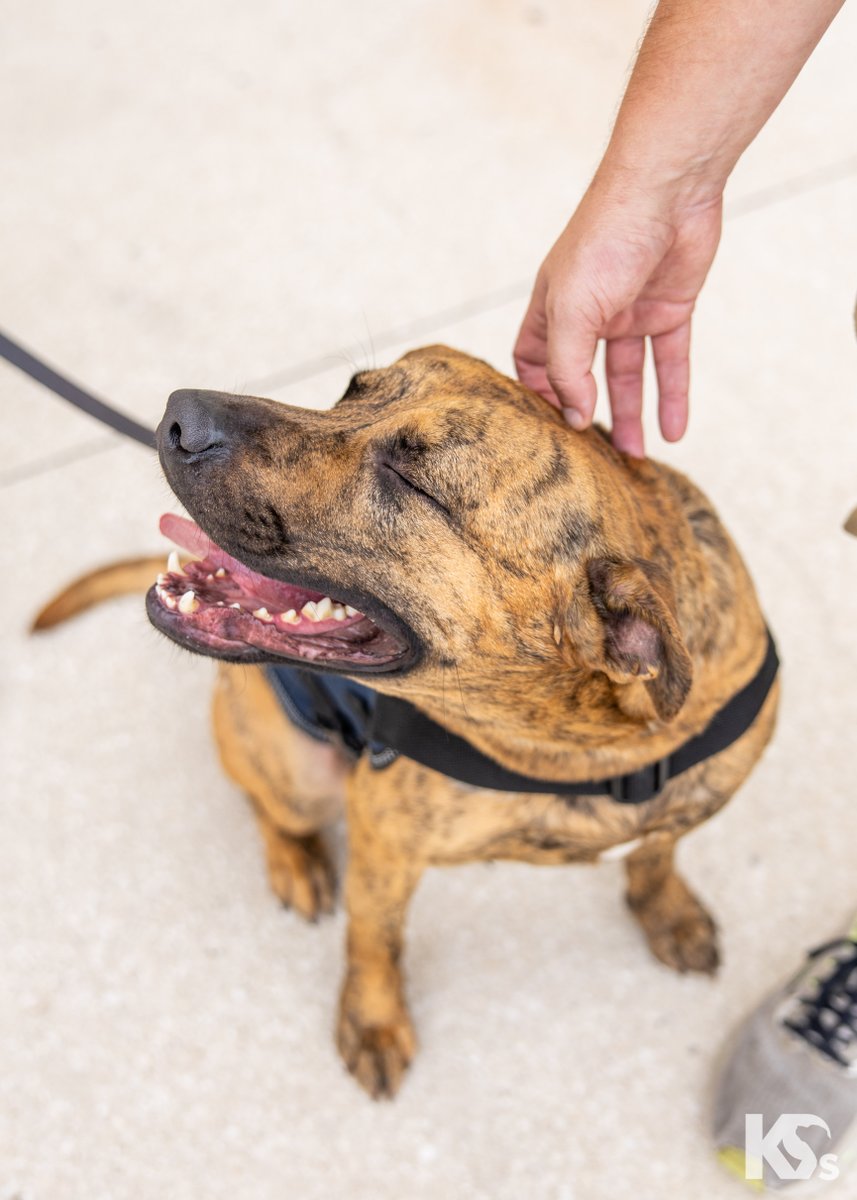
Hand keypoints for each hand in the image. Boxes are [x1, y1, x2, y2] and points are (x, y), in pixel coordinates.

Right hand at [514, 174, 722, 457]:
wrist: (669, 191)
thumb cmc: (606, 239)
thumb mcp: (573, 311)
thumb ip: (569, 368)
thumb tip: (577, 417)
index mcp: (553, 309)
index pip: (535, 361)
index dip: (540, 394)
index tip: (553, 431)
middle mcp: (589, 314)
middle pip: (583, 376)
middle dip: (589, 415)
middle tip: (596, 459)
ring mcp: (629, 313)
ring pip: (627, 376)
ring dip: (632, 415)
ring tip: (637, 458)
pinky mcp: (669, 311)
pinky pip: (669, 362)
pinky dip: (673, 395)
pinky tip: (675, 431)